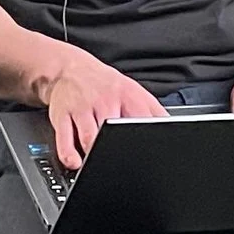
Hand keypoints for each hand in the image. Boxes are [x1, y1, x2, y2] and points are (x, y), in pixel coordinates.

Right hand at [34, 45, 167, 170]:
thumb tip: (171, 129)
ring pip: (89, 137)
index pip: (141, 120)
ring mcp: (82, 107)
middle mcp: (104, 100)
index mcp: (127, 96)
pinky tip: (75, 162)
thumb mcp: (134, 92)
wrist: (71, 69)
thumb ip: (154, 111)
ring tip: (97, 164)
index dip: (144, 139)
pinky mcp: (62, 114)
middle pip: (112, 130)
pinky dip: (69, 154)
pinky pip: (64, 138)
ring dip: (94, 154)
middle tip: (119, 160)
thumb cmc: (106, 86)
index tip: (147, 153)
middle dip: (115, 147)